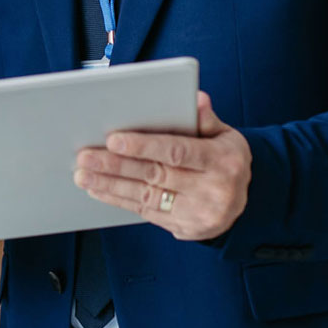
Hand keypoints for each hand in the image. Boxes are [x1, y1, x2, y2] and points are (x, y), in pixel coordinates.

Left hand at [74, 91, 251, 241]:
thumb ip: (207, 119)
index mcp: (222, 161)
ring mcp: (198, 213)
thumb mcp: (226, 136)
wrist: (245, 204)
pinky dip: (118, 200)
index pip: (177, 152)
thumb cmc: (226, 160)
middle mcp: (212, 190)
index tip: (113, 140)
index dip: (143, 146)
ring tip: (83, 173)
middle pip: (155, 175)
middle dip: (116, 165)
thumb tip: (197, 98)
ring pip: (146, 196)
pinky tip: (98, 189)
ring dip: (110, 185)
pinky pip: (145, 213)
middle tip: (85, 156)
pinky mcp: (185, 228)